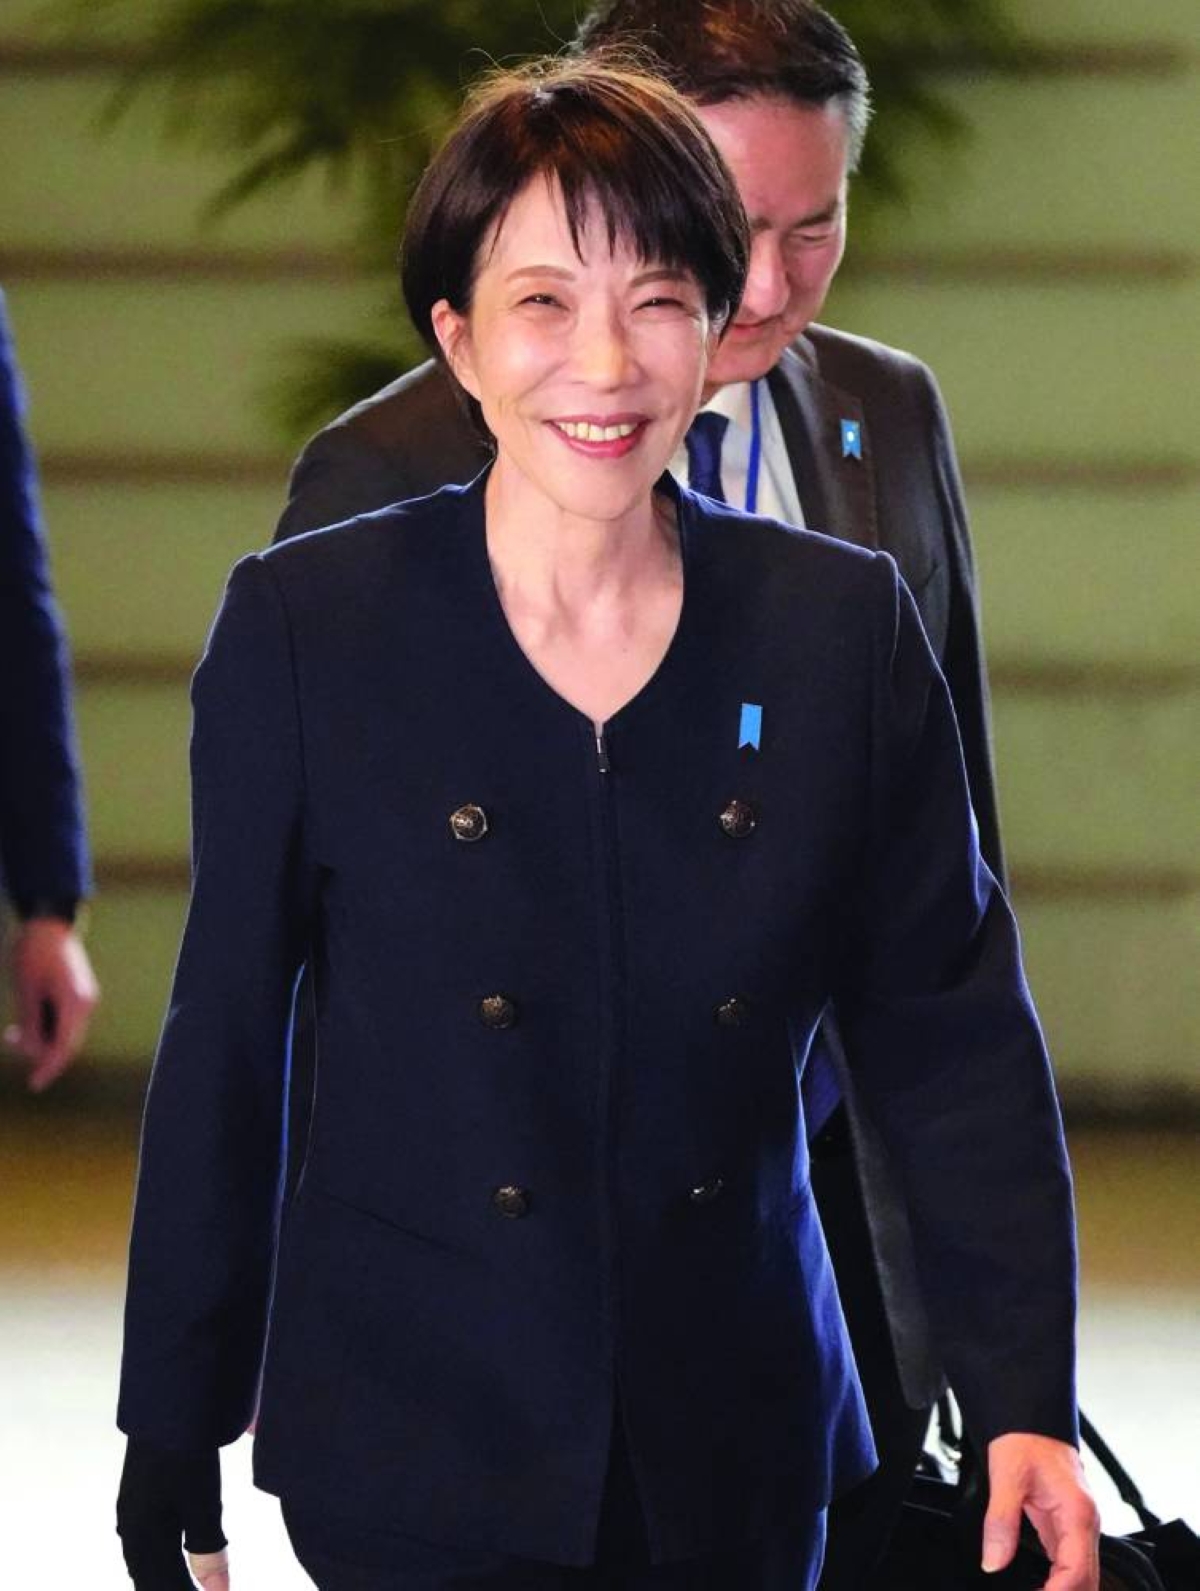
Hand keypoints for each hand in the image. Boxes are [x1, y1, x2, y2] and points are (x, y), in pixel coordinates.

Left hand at [4, 917, 98, 1089]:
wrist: (48, 922)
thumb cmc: (33, 953)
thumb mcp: (25, 990)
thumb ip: (30, 1023)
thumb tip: (34, 1053)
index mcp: (75, 1003)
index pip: (64, 1047)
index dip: (48, 1068)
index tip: (34, 1084)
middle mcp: (85, 1004)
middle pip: (65, 1042)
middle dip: (38, 1050)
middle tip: (9, 1038)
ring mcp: (84, 1000)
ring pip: (63, 1033)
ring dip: (40, 1037)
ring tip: (13, 1029)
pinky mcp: (78, 995)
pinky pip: (63, 1021)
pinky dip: (46, 1026)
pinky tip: (27, 1019)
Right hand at [116, 1439, 228, 1588]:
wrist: (164, 1407)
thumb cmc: (185, 1455)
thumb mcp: (202, 1506)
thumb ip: (208, 1553)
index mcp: (143, 1542)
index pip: (162, 1588)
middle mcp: (131, 1534)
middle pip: (152, 1580)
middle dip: (178, 1587)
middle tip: (209, 1589)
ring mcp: (131, 1516)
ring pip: (147, 1565)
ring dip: (168, 1578)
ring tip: (192, 1584)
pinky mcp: (138, 1501)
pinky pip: (146, 1547)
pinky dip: (162, 1562)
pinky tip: (172, 1560)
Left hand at [983, 1431, 1099, 1588]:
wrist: (1031, 1417)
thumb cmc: (1025, 1438)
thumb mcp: (1006, 1476)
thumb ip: (1001, 1522)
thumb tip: (993, 1561)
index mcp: (1077, 1513)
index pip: (1077, 1571)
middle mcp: (1084, 1523)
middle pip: (1087, 1580)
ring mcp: (1077, 1525)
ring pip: (1081, 1574)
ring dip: (1062, 1589)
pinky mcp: (1065, 1524)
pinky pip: (1068, 1562)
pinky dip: (1058, 1581)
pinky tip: (1040, 1586)